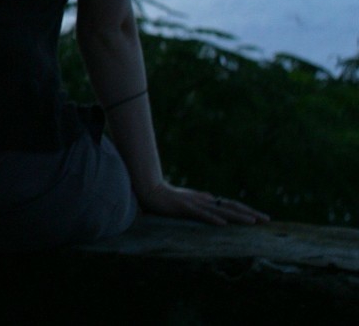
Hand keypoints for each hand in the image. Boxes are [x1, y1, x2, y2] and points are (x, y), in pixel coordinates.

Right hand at [138, 181, 269, 225]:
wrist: (148, 190)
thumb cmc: (166, 196)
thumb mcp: (188, 199)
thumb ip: (201, 200)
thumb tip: (214, 198)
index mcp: (206, 200)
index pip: (231, 205)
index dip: (247, 210)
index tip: (262, 218)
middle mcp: (203, 200)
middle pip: (231, 207)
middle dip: (249, 213)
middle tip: (267, 220)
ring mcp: (194, 204)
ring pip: (220, 211)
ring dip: (236, 217)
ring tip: (252, 223)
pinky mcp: (183, 208)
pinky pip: (200, 215)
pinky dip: (212, 219)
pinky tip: (223, 224)